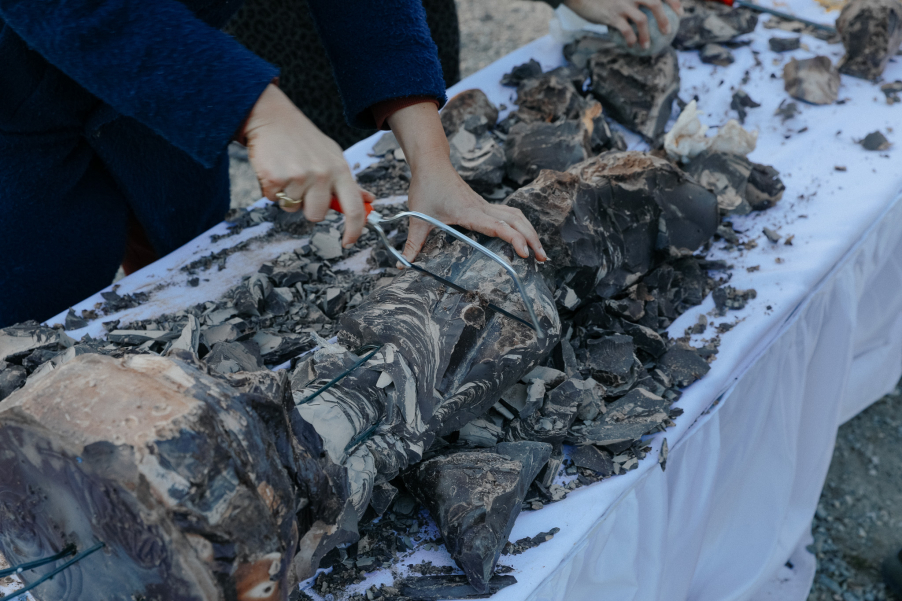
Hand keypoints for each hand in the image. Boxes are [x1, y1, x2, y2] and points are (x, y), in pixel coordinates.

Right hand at [243, 84, 369, 247]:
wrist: (272, 118)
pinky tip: (275, 169)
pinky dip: (271, 189)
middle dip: (307, 206)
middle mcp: (322, 175)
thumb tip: (370, 199)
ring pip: (292, 209)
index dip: (354, 230)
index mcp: (340, 170)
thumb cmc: (304, 140)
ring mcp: (298, 176)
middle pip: (317, 216)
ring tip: (287, 172)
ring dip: (287, 196)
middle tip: (302, 184)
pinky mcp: (275, 178)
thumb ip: (350, 182)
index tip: (348, 242)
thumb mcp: (333, 156)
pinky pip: (273, 199)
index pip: (354, 208)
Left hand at [386, 103, 546, 263]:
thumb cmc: (426, 187)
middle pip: (516, 221)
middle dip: (532, 239)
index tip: (525, 253)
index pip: (498, 226)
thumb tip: (403, 265)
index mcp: (469, 212)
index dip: (514, 239)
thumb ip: (413, 243)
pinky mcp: (484, 205)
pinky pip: (510, 213)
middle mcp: (482, 208)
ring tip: (540, 252)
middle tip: (543, 259)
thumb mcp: (417, 218)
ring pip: (517, 216)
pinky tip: (525, 236)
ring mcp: (485, 205)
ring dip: (531, 232)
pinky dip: (522, 225)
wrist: (432, 164)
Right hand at [564, 0, 682, 48]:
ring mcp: (622, 4)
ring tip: (646, 46)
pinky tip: (631, 46)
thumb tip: (647, 16)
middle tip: (668, 31)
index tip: (680, 12)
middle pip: (654, 4)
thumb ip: (632, 3)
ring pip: (642, 21)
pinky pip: (626, 31)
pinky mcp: (612, 16)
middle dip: (664, 18)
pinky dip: (631, 39)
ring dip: (647, 36)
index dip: (672, 1)